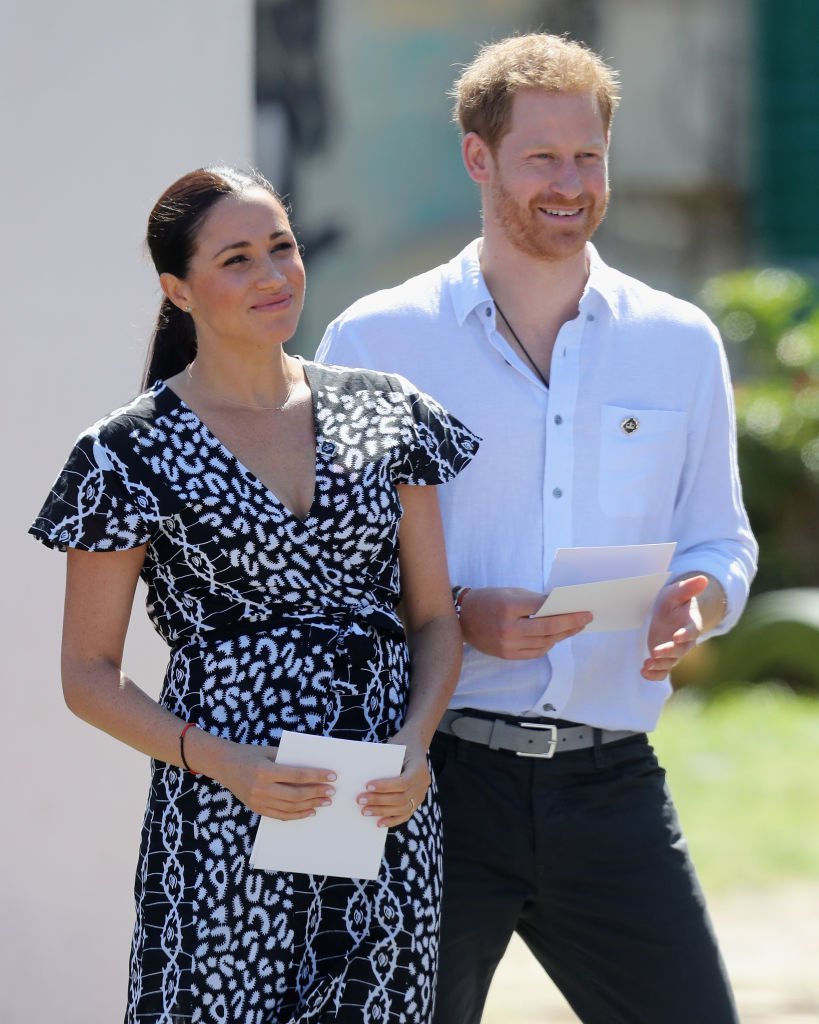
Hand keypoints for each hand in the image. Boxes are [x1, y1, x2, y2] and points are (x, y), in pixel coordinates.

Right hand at [213, 738, 336, 819]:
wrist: (223, 765)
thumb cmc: (249, 754)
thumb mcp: (269, 751)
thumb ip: (288, 759)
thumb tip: (314, 766)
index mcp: (265, 771)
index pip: (297, 776)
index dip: (316, 776)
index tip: (332, 776)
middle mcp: (261, 788)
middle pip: (295, 794)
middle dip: (316, 793)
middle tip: (332, 792)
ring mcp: (258, 801)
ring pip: (290, 808)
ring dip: (310, 805)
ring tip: (325, 802)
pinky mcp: (256, 809)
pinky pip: (280, 815)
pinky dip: (297, 815)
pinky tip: (310, 811)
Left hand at [357, 741, 430, 828]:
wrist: (415, 743)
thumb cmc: (401, 744)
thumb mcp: (394, 747)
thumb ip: (383, 762)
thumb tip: (362, 779)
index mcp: (419, 768)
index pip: (403, 782)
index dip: (385, 786)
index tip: (367, 786)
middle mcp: (423, 784)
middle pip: (401, 798)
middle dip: (379, 801)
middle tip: (360, 800)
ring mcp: (421, 794)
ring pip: (402, 809)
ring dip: (382, 811)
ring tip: (364, 811)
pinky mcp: (417, 802)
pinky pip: (405, 814)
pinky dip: (392, 820)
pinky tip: (378, 823)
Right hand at [459, 587, 591, 659]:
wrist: (462, 619)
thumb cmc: (488, 600)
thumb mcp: (511, 593)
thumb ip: (534, 600)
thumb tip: (560, 607)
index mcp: (508, 608)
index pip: (544, 609)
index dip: (566, 611)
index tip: (583, 610)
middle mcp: (508, 629)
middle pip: (547, 629)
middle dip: (570, 624)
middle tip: (586, 619)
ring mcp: (507, 645)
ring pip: (544, 643)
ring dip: (562, 635)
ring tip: (575, 628)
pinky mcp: (507, 656)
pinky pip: (535, 653)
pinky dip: (548, 645)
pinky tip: (557, 637)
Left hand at [642, 575, 708, 680]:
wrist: (670, 612)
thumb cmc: (674, 600)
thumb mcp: (677, 592)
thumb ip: (688, 588)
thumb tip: (703, 579)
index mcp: (690, 624)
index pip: (691, 631)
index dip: (685, 634)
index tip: (677, 636)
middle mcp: (684, 640)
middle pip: (680, 650)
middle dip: (669, 652)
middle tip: (656, 652)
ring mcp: (674, 650)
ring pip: (670, 662)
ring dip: (659, 665)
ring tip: (647, 665)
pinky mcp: (665, 657)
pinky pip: (663, 670)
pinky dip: (655, 674)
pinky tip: (644, 672)